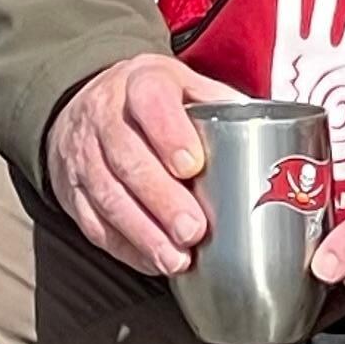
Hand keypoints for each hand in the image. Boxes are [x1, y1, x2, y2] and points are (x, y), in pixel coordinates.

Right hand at [46, 54, 240, 275]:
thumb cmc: (149, 100)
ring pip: (108, 196)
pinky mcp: (72, 190)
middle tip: (192, 230)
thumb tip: (272, 141)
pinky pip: (94, 223)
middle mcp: (105, 116)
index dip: (169, 134)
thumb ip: (222, 106)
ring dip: (143, 233)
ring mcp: (84, 154)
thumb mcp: (185, 84)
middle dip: (161, 200)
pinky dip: (125, 247)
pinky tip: (153, 261)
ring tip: (176, 258)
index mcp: (140, 82)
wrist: (87, 105)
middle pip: (127, 159)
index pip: (150, 101)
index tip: (192, 166)